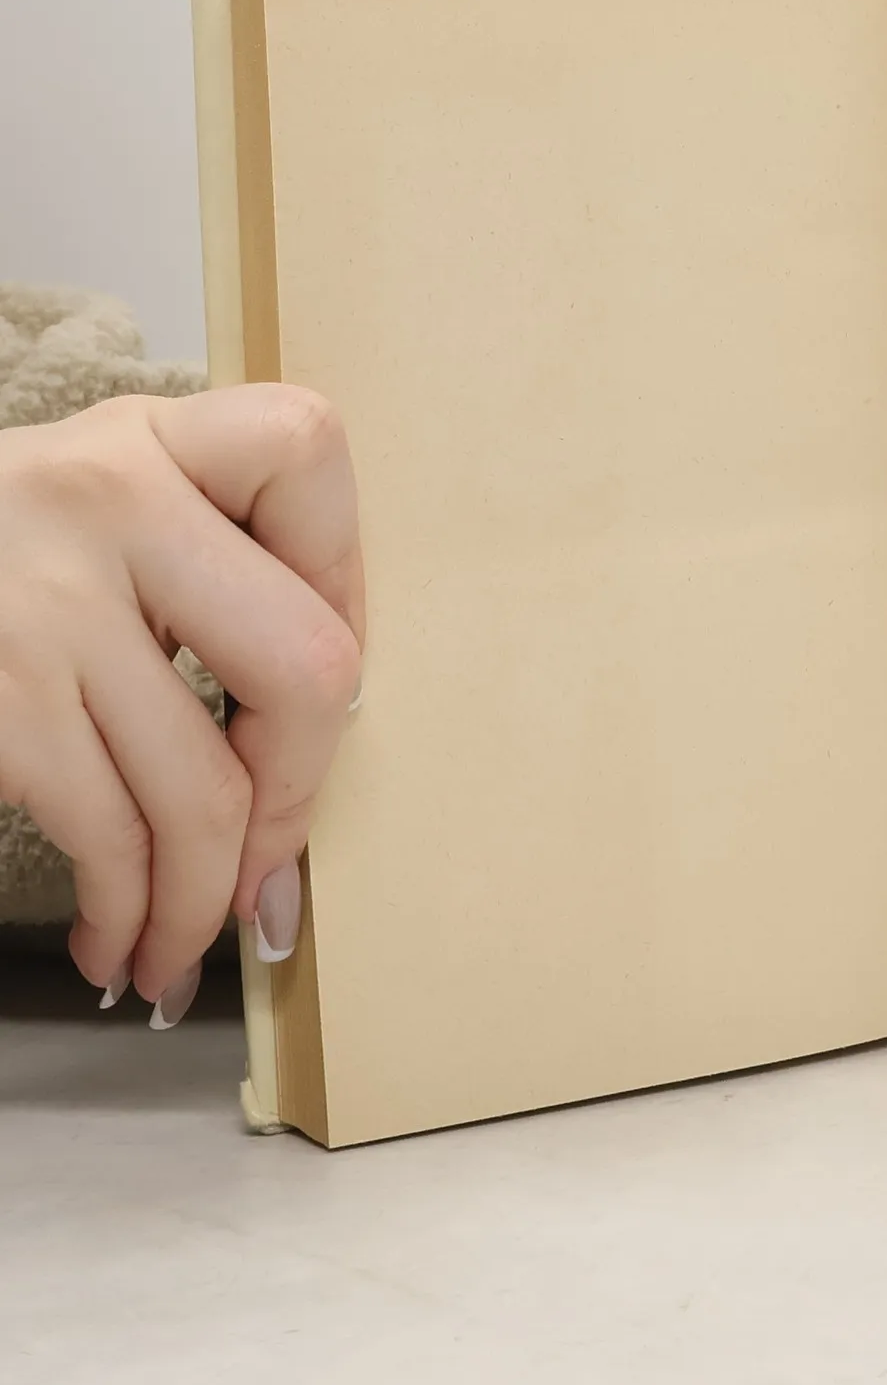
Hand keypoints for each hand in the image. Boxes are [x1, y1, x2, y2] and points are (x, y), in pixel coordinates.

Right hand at [0, 387, 362, 1022]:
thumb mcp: (88, 515)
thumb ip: (202, 570)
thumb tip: (310, 751)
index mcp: (148, 438)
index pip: (307, 453)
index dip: (346, 581)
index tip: (325, 674)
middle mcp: (102, 497)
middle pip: (303, 662)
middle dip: (296, 796)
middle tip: (263, 865)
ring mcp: (43, 600)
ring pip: (202, 787)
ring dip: (201, 901)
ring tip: (182, 946)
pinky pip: (109, 833)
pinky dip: (126, 912)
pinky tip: (116, 937)